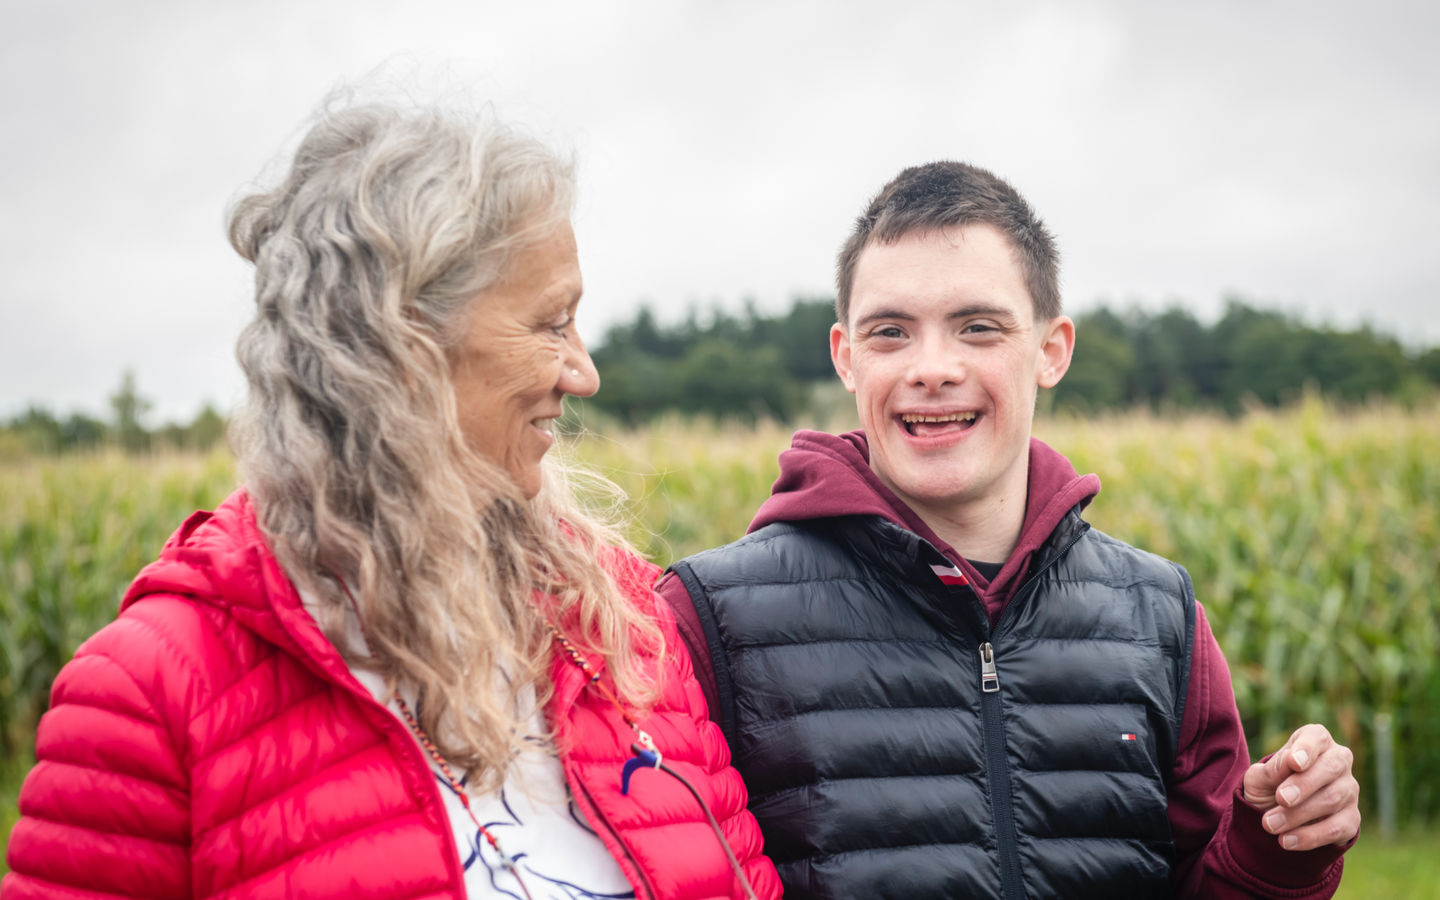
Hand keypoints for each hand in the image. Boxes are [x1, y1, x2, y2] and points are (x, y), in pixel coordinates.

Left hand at [1243, 724, 1359, 850]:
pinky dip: (1310, 836)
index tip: (1293, 762)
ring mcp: (1349, 790)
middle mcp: (1338, 761)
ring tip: (1270, 824)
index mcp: (1314, 741)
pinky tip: (1287, 841)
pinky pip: (1337, 828)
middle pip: (1331, 767)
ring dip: (1298, 814)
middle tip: (1281, 798)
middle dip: (1304, 784)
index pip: (1316, 738)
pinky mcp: (1352, 818)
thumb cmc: (1269, 785)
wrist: (1277, 815)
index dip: (1306, 749)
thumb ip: (1272, 769)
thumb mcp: (1259, 776)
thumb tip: (1290, 763)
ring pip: (1332, 799)